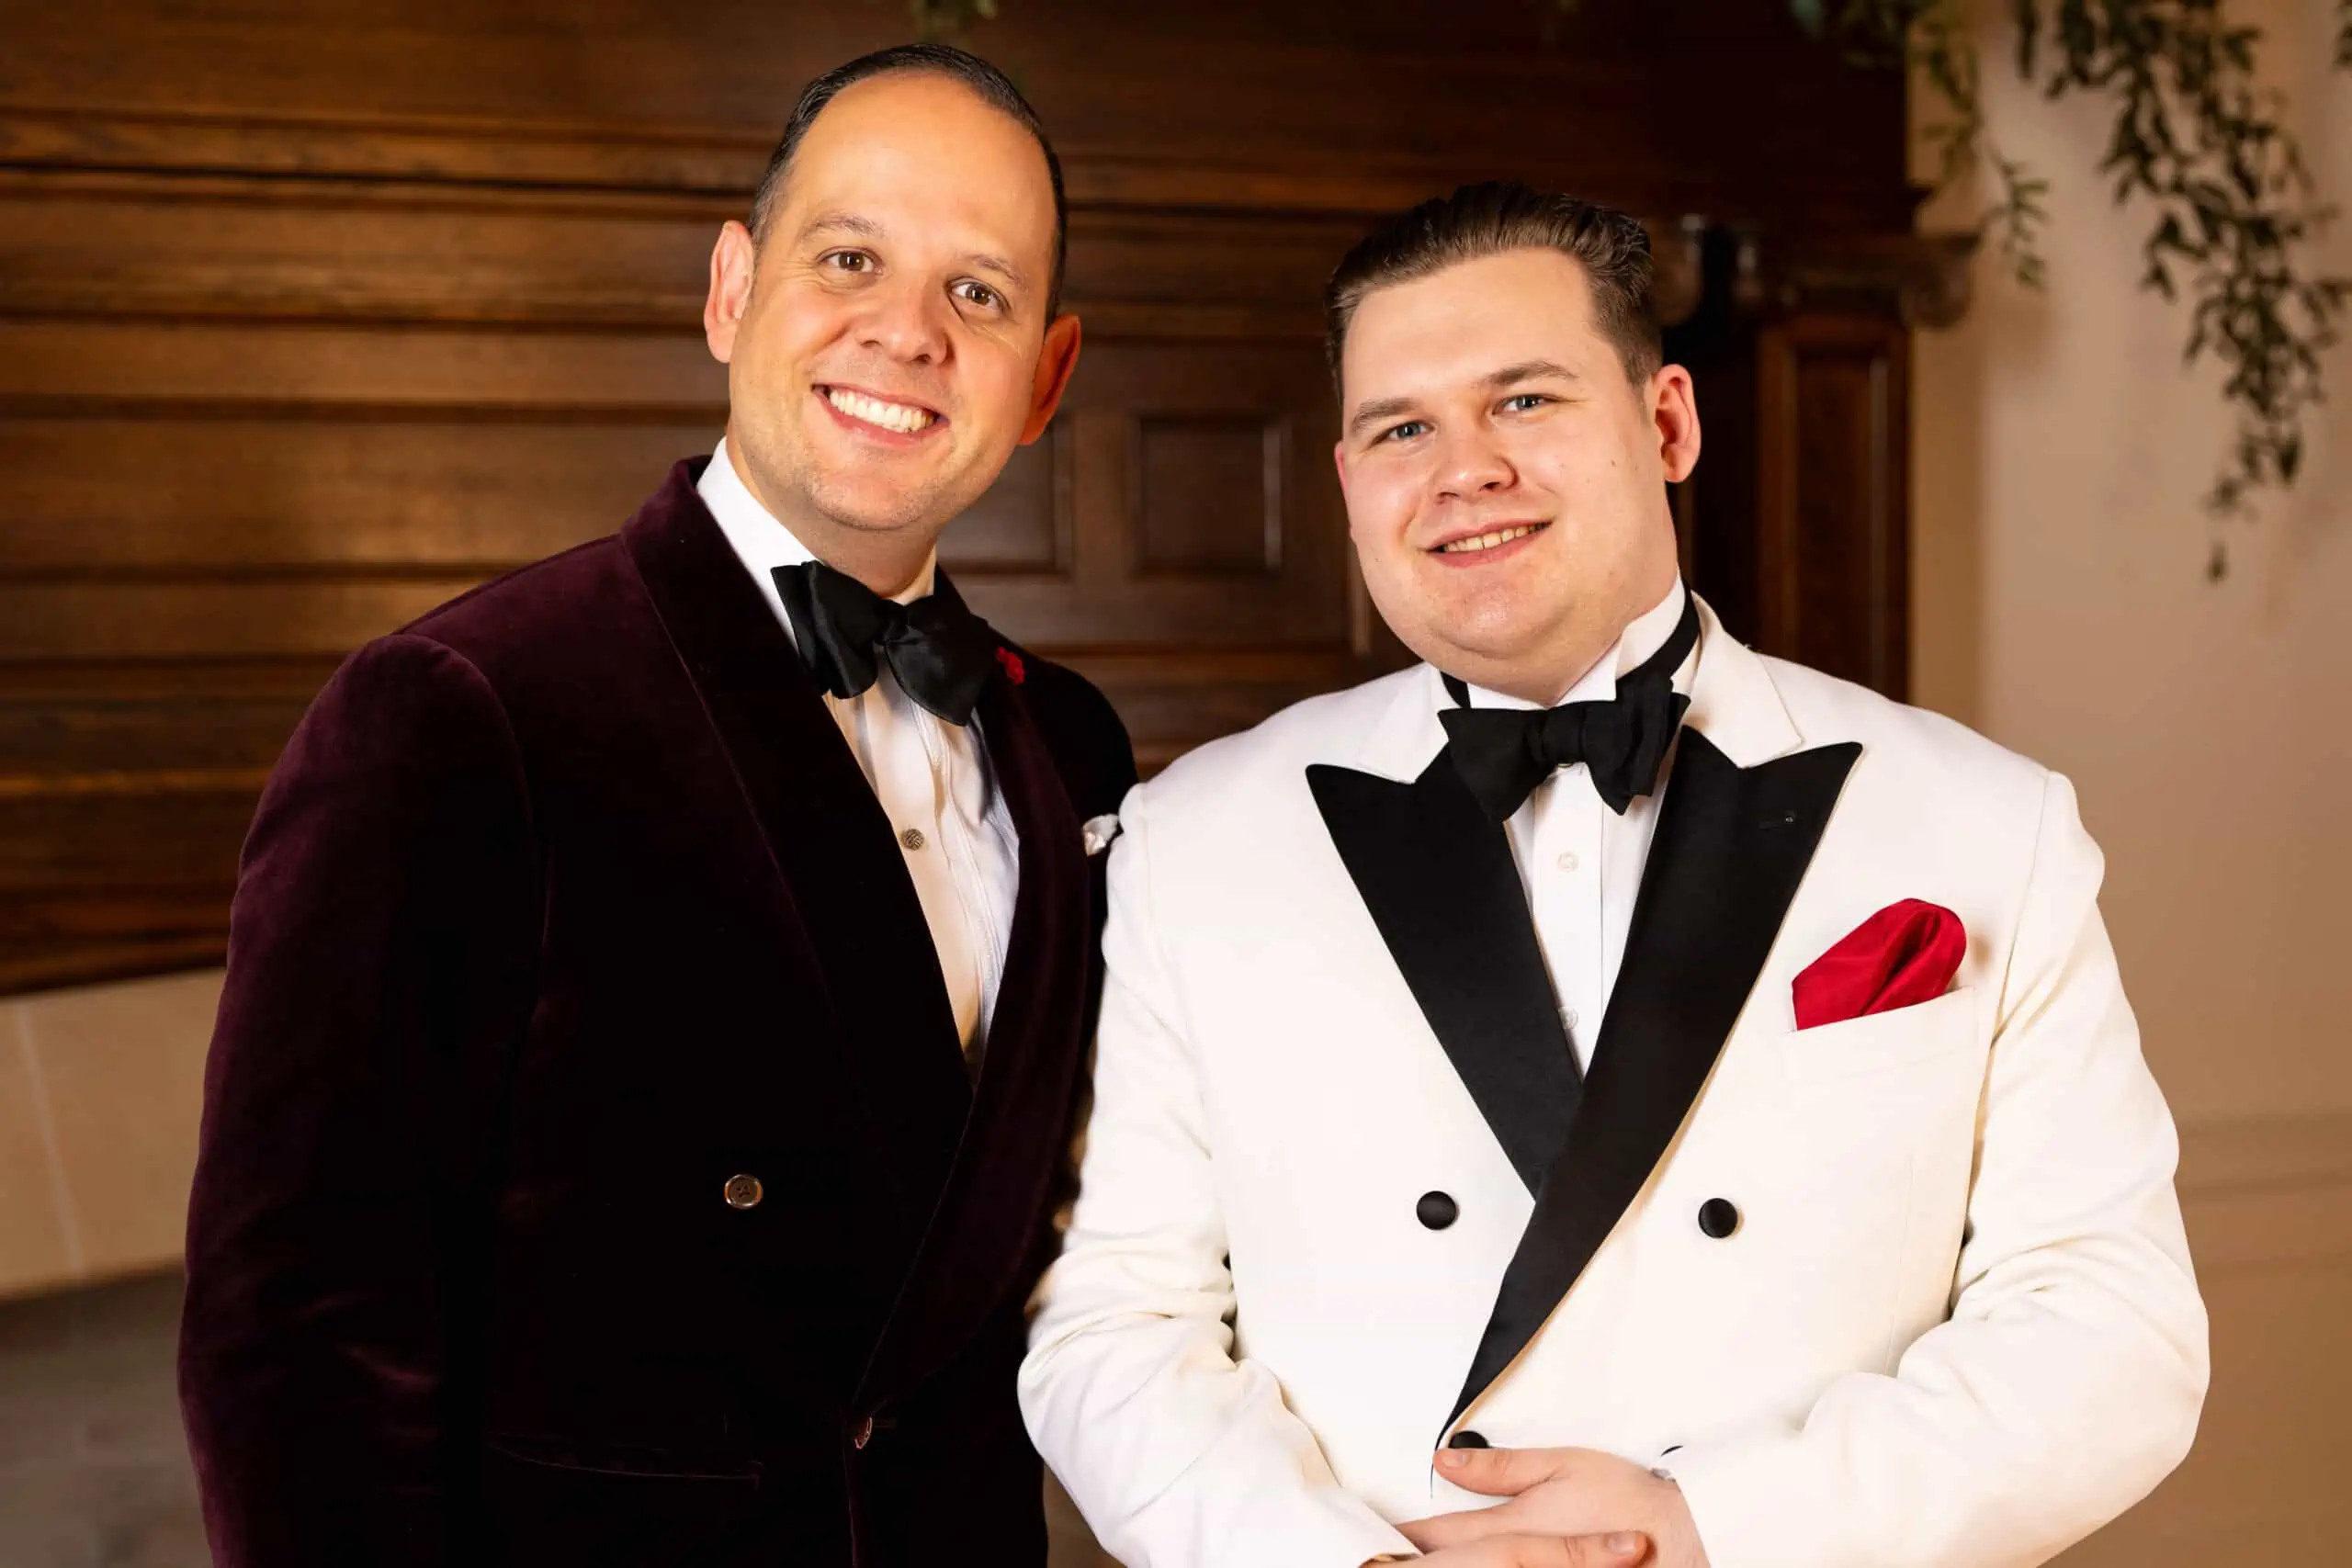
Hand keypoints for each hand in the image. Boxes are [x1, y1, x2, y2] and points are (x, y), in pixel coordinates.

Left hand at [1398, 1446, 1708, 1567]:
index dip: (1399, 1537)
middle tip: (1377, 1553)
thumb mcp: (1561, 1465)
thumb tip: (1445, 1461)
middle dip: (1413, 1557)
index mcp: (1509, 1532)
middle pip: (1447, 1565)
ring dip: (1446, 1565)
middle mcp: (1515, 1564)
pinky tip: (1476, 1565)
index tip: (1368, 1537)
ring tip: (1409, 1560)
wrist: (1684, 1541)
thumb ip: (1498, 1470)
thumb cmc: (1629, 1502)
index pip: (1436, 1538)